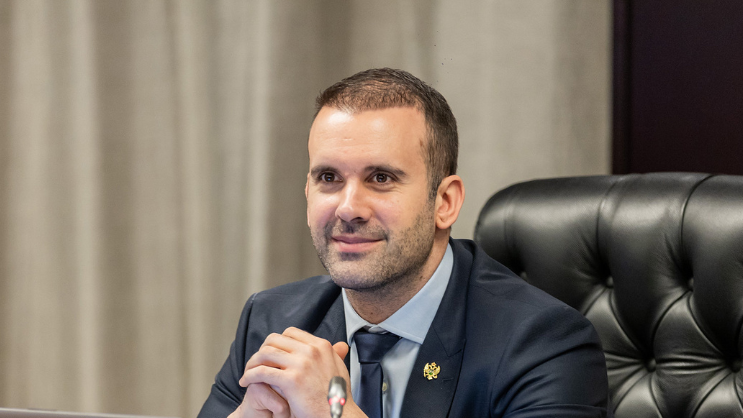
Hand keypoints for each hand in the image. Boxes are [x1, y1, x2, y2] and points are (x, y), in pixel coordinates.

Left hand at [234, 327, 365, 417]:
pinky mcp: (291, 380)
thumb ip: (334, 354)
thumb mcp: (340, 368)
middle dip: (261, 350)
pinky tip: (246, 382)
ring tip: (248, 373)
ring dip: (252, 363)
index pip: (290, 333)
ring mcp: (301, 364)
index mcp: (321, 346)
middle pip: (275, 340)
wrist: (338, 414)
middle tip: (256, 363)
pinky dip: (250, 376)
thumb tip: (339, 345)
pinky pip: (262, 372)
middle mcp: (311, 351)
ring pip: (265, 353)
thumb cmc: (337, 396)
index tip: (271, 354)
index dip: (277, 342)